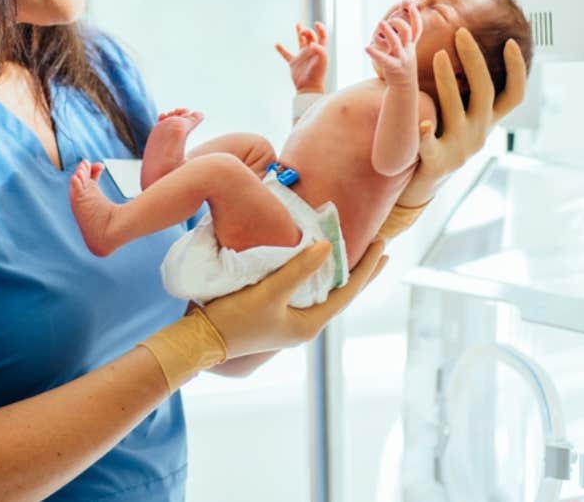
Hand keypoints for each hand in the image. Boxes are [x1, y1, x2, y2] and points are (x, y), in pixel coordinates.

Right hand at [202, 239, 386, 357]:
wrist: (201, 339)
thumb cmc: (234, 319)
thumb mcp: (268, 293)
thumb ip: (298, 270)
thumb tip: (327, 247)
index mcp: (309, 323)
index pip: (347, 292)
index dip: (366, 268)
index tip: (382, 245)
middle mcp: (304, 323)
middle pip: (341, 292)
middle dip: (361, 271)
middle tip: (381, 247)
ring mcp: (289, 319)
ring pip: (325, 291)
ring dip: (339, 270)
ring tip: (353, 253)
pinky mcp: (274, 312)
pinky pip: (306, 289)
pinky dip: (317, 273)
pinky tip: (314, 263)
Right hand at [276, 22, 327, 92]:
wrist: (309, 87)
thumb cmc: (317, 75)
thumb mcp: (322, 61)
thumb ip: (320, 50)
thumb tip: (312, 43)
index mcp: (320, 51)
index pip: (322, 36)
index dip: (321, 28)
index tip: (316, 24)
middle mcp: (311, 52)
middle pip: (311, 37)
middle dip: (307, 31)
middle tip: (303, 32)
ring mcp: (302, 57)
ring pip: (301, 42)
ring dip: (299, 33)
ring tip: (298, 24)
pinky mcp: (294, 63)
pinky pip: (287, 55)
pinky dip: (281, 50)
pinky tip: (277, 45)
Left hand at [365, 2, 421, 88]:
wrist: (404, 88)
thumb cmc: (400, 66)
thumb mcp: (402, 51)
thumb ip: (395, 38)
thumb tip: (384, 24)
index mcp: (410, 45)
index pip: (417, 28)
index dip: (415, 16)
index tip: (410, 4)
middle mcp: (408, 50)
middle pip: (407, 32)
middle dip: (399, 22)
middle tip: (389, 19)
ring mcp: (401, 59)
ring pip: (396, 43)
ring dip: (388, 32)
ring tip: (380, 23)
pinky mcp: (393, 67)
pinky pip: (384, 59)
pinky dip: (375, 53)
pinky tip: (367, 48)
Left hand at [399, 28, 527, 205]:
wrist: (422, 183)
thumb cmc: (440, 142)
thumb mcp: (460, 119)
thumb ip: (465, 96)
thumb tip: (463, 54)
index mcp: (486, 123)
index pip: (513, 96)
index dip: (517, 71)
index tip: (510, 43)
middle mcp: (478, 134)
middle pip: (485, 93)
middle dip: (474, 61)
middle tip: (462, 33)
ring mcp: (459, 149)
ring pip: (457, 111)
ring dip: (448, 81)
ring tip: (439, 55)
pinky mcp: (437, 163)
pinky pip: (432, 146)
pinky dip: (428, 134)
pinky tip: (423, 122)